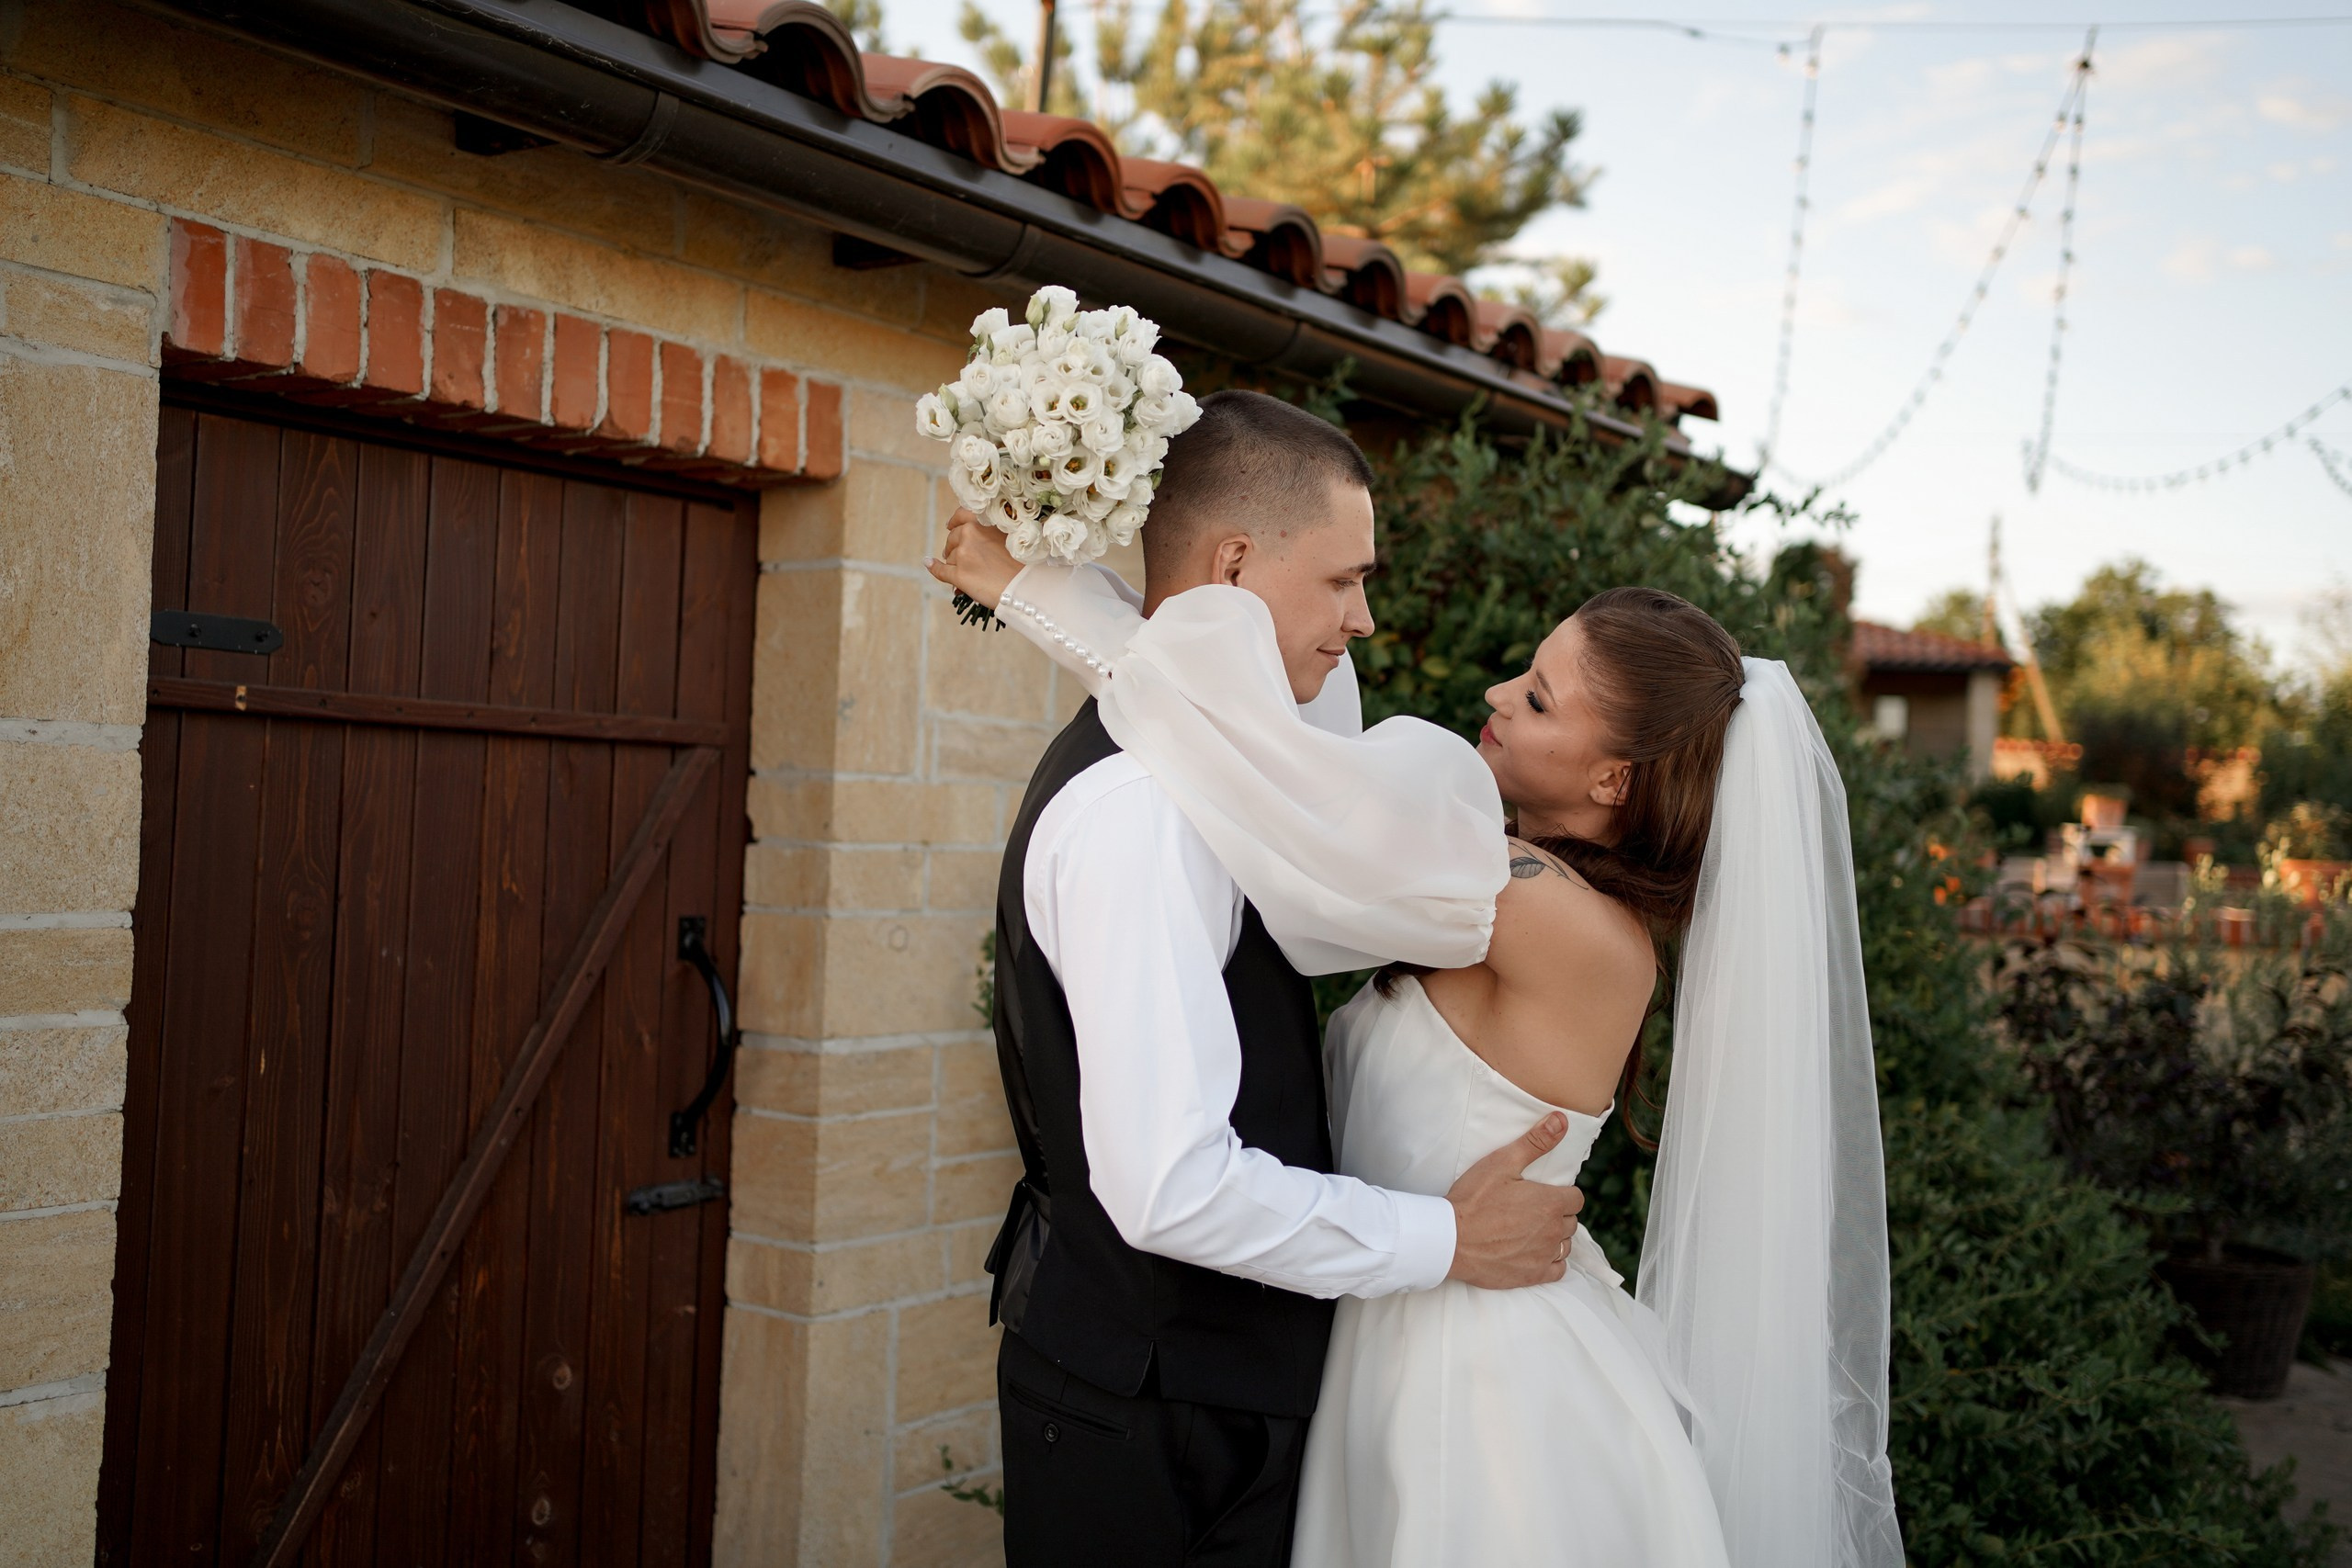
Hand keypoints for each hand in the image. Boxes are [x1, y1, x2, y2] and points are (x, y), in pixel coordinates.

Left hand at [925, 507, 1021, 610]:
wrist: (1027, 588)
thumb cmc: (1024, 565)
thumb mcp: (1009, 538)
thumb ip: (988, 533)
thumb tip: (963, 531)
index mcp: (984, 522)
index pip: (961, 515)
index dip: (955, 522)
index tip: (951, 526)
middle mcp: (970, 534)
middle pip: (953, 538)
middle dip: (956, 547)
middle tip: (966, 559)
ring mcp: (963, 554)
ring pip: (949, 557)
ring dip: (955, 563)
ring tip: (972, 574)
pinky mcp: (958, 574)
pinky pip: (940, 571)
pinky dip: (934, 568)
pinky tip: (930, 564)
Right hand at [1442, 1113, 1584, 1288]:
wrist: (1450, 1239)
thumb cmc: (1474, 1199)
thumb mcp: (1502, 1163)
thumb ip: (1535, 1142)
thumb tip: (1561, 1119)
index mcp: (1550, 1203)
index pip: (1576, 1198)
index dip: (1562, 1194)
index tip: (1544, 1193)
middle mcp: (1553, 1231)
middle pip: (1571, 1222)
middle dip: (1557, 1214)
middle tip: (1532, 1210)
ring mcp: (1544, 1255)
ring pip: (1565, 1245)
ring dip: (1554, 1237)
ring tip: (1531, 1230)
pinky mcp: (1533, 1275)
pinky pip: (1558, 1269)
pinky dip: (1551, 1261)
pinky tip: (1534, 1252)